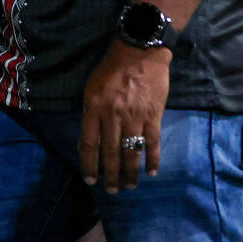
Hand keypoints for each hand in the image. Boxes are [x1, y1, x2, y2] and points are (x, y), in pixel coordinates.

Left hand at [79, 41, 169, 192]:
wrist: (139, 51)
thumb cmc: (111, 68)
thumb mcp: (92, 87)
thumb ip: (91, 112)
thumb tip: (91, 139)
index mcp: (93, 107)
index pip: (88, 143)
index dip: (89, 163)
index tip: (90, 179)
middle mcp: (112, 115)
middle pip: (110, 153)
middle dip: (110, 175)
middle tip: (111, 190)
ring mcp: (134, 117)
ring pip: (131, 152)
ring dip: (130, 173)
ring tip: (130, 187)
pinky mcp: (153, 116)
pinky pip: (152, 143)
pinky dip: (153, 160)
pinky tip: (152, 173)